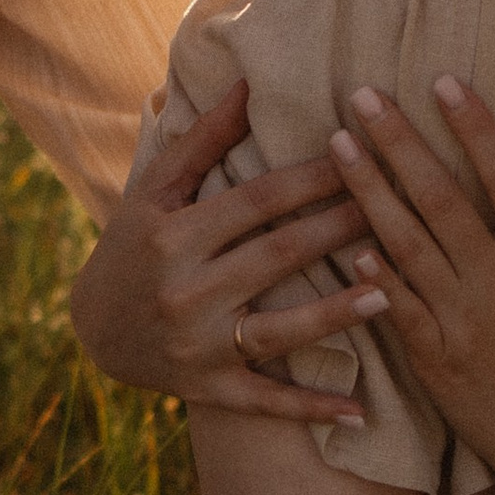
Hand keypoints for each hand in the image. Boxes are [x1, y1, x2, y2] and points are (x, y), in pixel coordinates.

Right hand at [69, 81, 368, 421]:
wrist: (92, 330)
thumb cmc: (134, 244)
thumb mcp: (155, 189)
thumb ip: (203, 139)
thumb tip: (249, 82)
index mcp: (174, 233)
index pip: (259, 199)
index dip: (315, 176)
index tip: (368, 153)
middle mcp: (185, 289)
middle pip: (278, 255)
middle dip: (341, 230)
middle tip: (402, 208)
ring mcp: (197, 344)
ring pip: (277, 331)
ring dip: (335, 314)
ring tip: (389, 293)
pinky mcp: (207, 389)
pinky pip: (265, 402)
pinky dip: (311, 409)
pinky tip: (360, 412)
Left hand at [325, 79, 494, 492]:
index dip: (476, 127)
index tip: (445, 82)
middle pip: (442, 202)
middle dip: (400, 144)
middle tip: (363, 96)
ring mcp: (461, 324)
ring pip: (406, 246)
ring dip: (368, 192)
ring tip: (336, 144)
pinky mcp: (432, 359)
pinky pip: (395, 307)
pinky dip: (371, 272)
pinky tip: (343, 236)